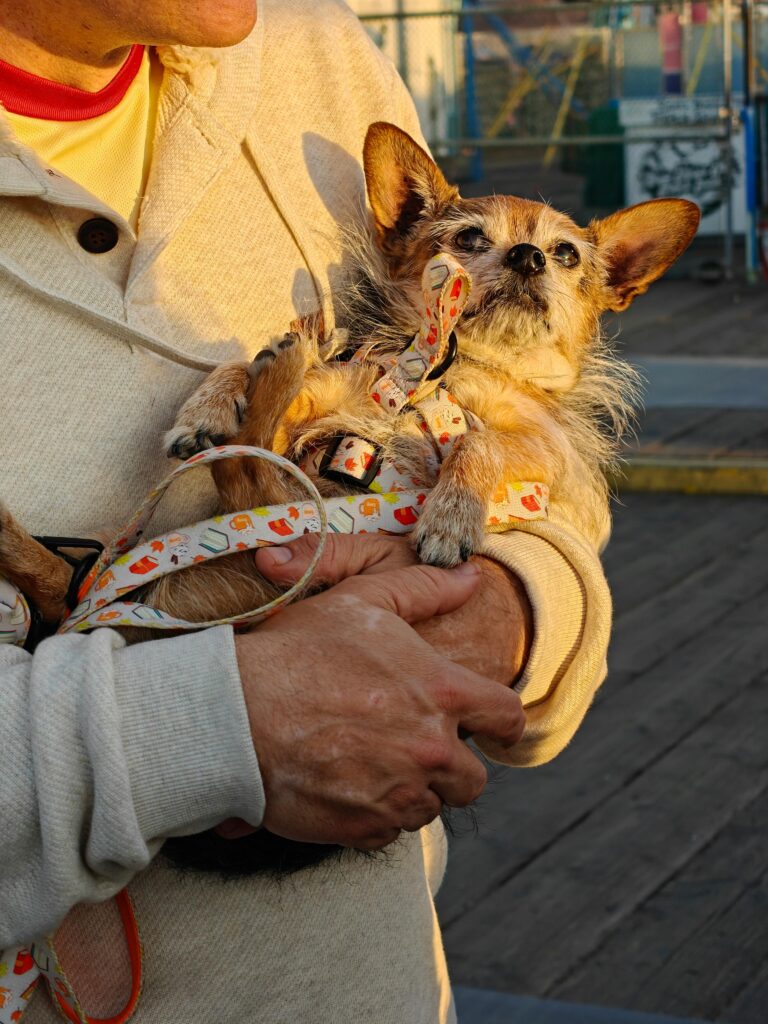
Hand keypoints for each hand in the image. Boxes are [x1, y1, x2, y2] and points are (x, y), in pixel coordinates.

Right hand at [229, 555, 524, 849]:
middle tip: (410, 746)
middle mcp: (431, 749)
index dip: (500, 723)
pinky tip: (343, 783)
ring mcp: (400, 795)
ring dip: (409, 790)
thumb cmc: (297, 651)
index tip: (483, 726)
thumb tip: (470, 577)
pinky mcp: (365, 829)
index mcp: (441, 692)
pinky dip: (373, 814)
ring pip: (430, 807)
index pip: (508, 720)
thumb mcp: (361, 602)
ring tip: (367, 761)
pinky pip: (389, 832)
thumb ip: (423, 589)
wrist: (234, 714)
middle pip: (473, 779)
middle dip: (449, 765)